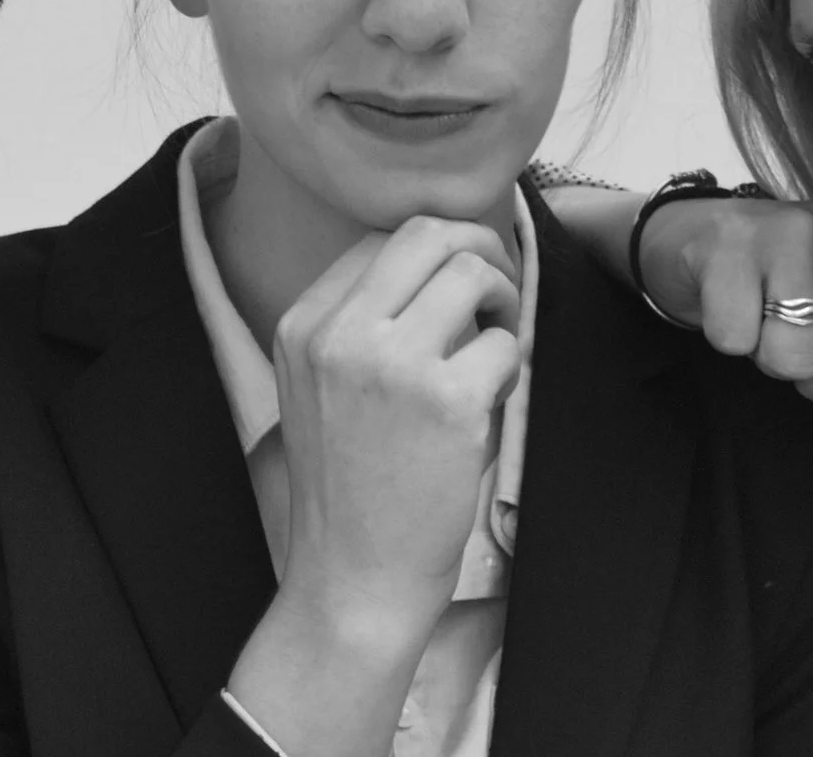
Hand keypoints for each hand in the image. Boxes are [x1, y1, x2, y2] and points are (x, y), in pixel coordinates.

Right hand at [229, 218, 523, 756]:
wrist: (353, 579)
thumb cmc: (351, 489)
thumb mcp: (320, 391)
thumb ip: (360, 328)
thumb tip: (439, 268)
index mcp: (301, 327)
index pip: (380, 241)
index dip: (434, 256)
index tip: (457, 290)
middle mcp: (340, 335)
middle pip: (425, 234)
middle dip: (478, 248)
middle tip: (498, 293)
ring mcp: (392, 365)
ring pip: (471, 272)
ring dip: (503, 300)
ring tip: (497, 347)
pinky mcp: (446, 401)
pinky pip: (504, 345)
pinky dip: (511, 367)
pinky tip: (492, 401)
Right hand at [639, 198, 812, 452]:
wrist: (699, 243)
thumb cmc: (789, 295)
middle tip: (799, 344)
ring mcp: (789, 230)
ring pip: (795, 357)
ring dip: (770, 360)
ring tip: (763, 320)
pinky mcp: (728, 243)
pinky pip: (737, 338)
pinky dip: (729, 339)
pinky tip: (731, 304)